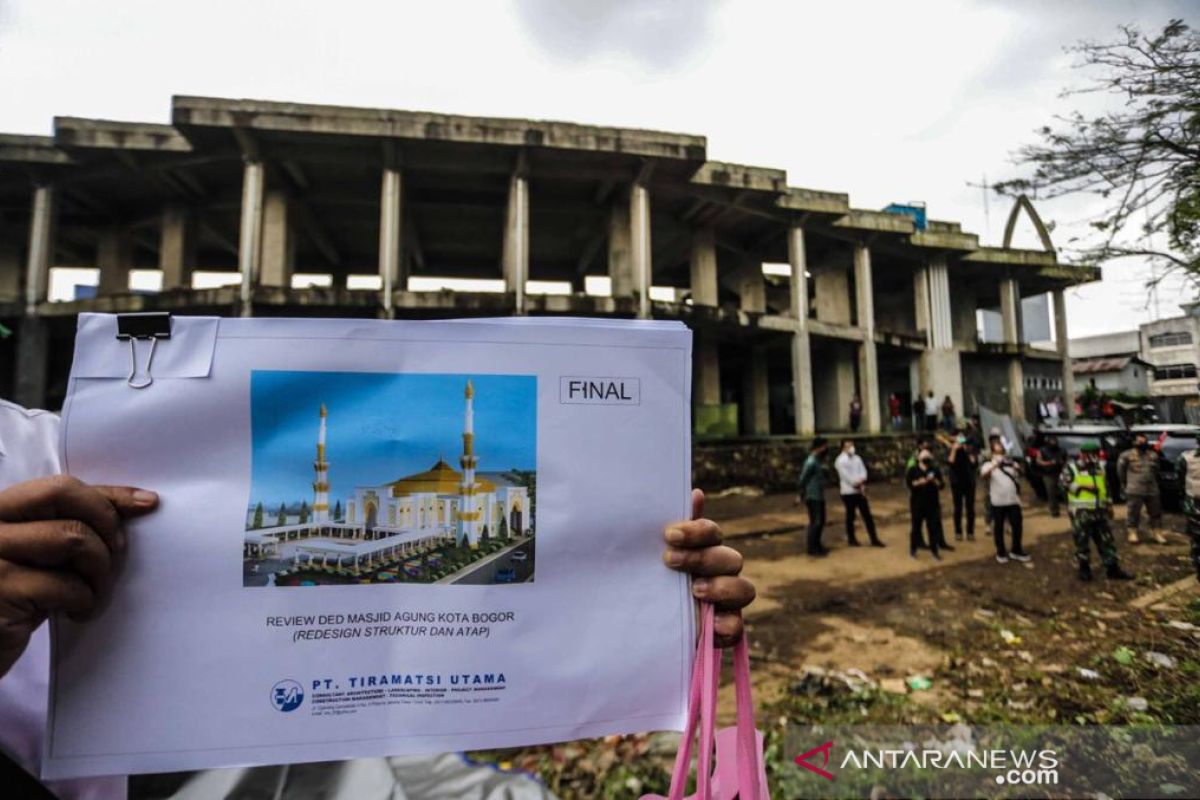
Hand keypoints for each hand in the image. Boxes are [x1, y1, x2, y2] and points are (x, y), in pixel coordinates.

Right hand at [0, 476, 157, 677]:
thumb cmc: (19, 599)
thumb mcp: (43, 556)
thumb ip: (73, 525)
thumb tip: (142, 502)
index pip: (59, 487)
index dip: (108, 495)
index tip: (146, 503)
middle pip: (63, 497)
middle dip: (104, 523)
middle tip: (114, 557)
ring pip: (72, 538)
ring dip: (100, 571)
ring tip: (93, 594)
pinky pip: (66, 585)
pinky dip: (86, 601)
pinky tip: (76, 612)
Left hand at [663, 489, 754, 646]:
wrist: (640, 628)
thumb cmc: (650, 584)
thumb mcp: (652, 558)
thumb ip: (672, 531)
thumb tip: (696, 493)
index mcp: (704, 550)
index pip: (712, 533)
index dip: (697, 531)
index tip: (669, 535)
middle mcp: (720, 573)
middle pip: (730, 558)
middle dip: (702, 558)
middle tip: (670, 561)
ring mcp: (727, 602)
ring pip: (744, 589)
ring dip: (721, 587)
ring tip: (694, 590)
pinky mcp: (725, 629)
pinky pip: (736, 626)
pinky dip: (725, 625)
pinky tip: (708, 625)